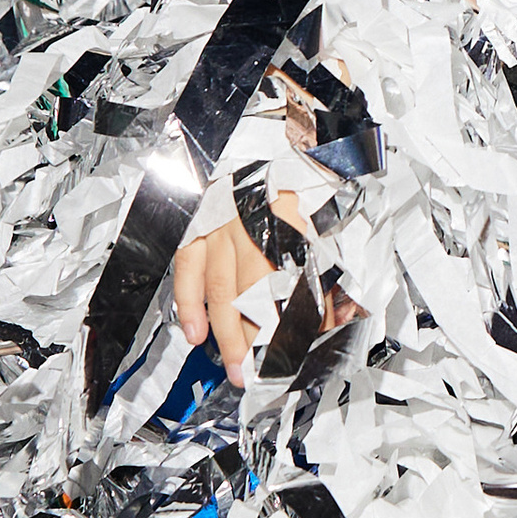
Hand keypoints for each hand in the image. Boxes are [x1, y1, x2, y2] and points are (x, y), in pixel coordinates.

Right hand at [174, 202, 357, 385]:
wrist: (273, 144)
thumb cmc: (302, 187)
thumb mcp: (327, 222)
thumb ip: (327, 272)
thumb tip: (327, 322)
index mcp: (292, 220)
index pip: (292, 284)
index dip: (294, 325)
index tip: (296, 356)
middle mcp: (252, 222)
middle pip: (252, 292)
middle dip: (255, 340)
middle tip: (259, 374)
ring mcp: (221, 224)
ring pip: (220, 288)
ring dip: (225, 332)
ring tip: (234, 366)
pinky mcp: (200, 226)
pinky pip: (189, 268)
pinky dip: (188, 302)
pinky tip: (194, 331)